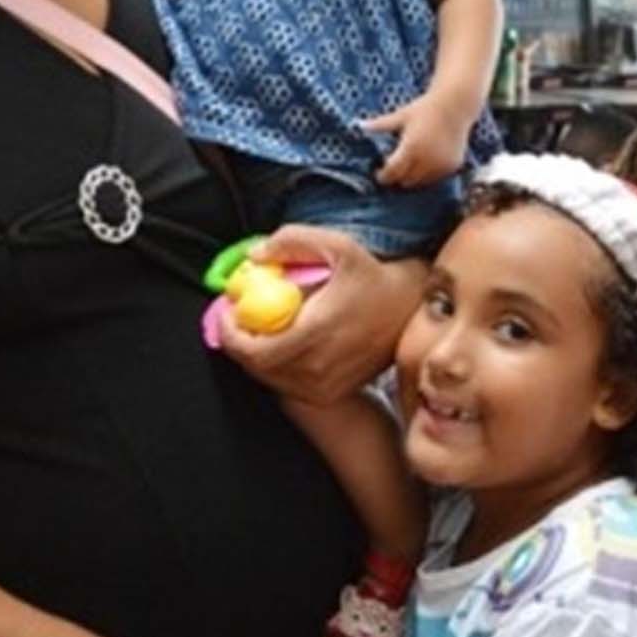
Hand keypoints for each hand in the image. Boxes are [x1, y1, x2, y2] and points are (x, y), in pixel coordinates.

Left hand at [218, 225, 425, 403]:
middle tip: (238, 316)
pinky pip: (287, 383)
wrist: (408, 309)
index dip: (230, 333)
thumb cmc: (374, 277)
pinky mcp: (330, 394)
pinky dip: (276, 363)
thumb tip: (255, 256)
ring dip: (256, 352)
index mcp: (317, 335)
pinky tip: (285, 339)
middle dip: (239, 340)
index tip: (227, 311)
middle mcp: (320, 369)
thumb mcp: (337, 245)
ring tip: (262, 325)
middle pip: (256, 367)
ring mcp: (325, 387)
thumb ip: (292, 242)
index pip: (255, 351)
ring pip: (269, 377)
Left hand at [357, 94, 472, 188]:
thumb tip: (358, 125)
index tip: (379, 175)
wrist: (455, 105)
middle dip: (398, 176)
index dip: (383, 176)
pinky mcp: (452, 166)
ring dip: (413, 177)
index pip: (392, 172)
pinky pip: (436, 178)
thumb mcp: (401, 116)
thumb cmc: (425, 108)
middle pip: (405, 181)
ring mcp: (441, 165)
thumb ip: (381, 124)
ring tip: (409, 166)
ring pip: (421, 182)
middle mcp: (426, 160)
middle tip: (394, 169)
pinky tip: (425, 162)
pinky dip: (429, 174)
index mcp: (411, 148)